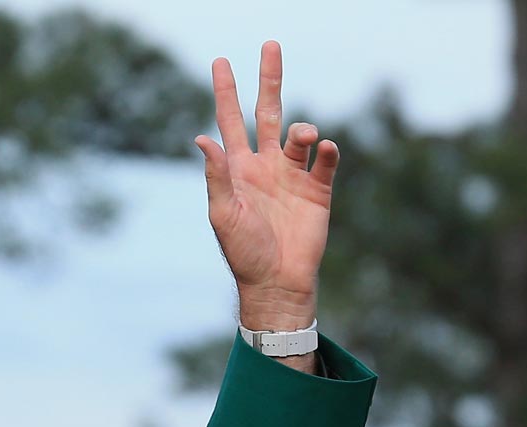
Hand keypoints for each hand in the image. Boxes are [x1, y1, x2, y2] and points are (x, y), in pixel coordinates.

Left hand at [197, 41, 337, 340]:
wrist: (276, 281)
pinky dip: (324, 150)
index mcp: (238, 169)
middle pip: (269, 112)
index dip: (226, 92)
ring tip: (304, 136)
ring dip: (303, 129)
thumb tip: (202, 137)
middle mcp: (265, 166)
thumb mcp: (223, 213)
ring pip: (300, 134)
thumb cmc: (243, 252)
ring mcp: (292, 175)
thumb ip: (216, 175)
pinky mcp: (318, 189)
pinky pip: (324, 161)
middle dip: (269, 79)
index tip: (221, 61)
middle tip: (270, 45)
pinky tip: (322, 148)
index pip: (231, 121)